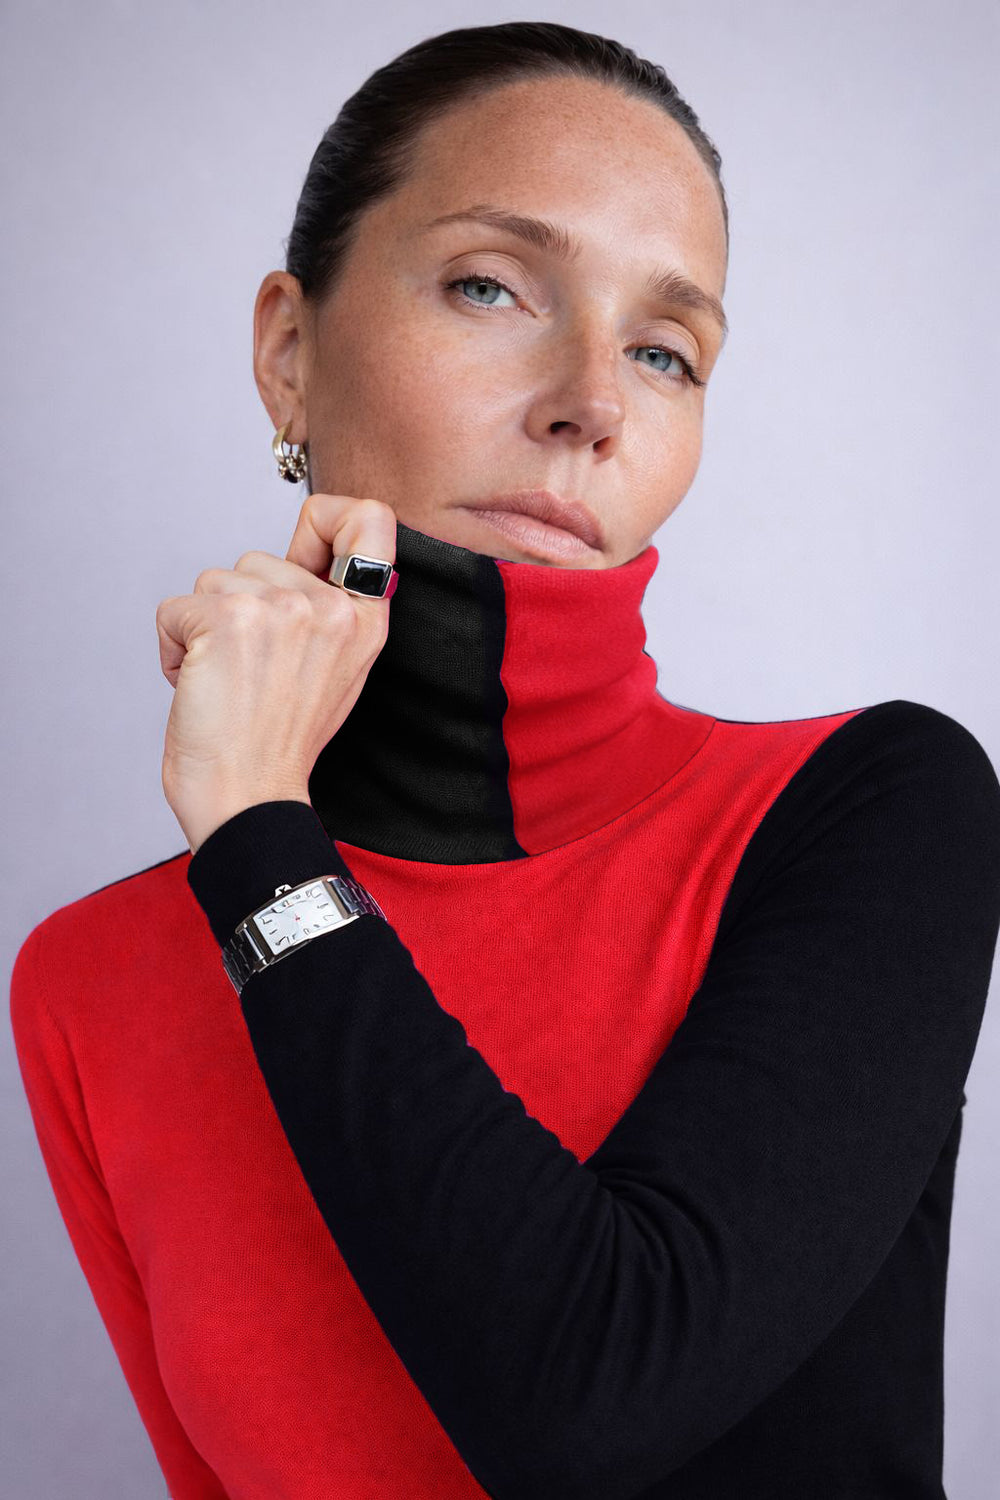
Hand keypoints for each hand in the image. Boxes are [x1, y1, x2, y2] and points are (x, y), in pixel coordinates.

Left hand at [155, 493, 395, 854]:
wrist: (250, 800)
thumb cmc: (280, 744)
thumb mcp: (338, 669)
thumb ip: (332, 609)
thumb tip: (307, 553)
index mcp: (366, 619)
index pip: (369, 517)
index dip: (324, 518)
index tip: (300, 550)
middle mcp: (332, 608)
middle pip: (259, 557)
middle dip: (238, 607)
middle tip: (251, 669)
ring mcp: (283, 610)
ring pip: (212, 581)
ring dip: (203, 630)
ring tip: (228, 681)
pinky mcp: (228, 621)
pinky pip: (175, 609)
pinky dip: (173, 647)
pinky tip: (200, 685)